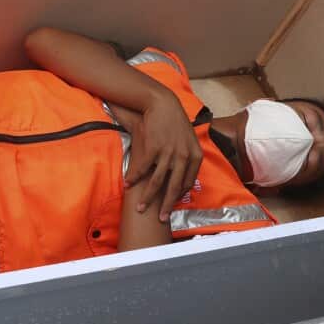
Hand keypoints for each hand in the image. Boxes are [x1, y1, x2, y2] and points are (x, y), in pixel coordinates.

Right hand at [123, 91, 202, 221]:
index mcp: (194, 156)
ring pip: (157, 182)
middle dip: (166, 205)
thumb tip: (184, 173)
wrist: (162, 104)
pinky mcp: (153, 149)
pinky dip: (134, 178)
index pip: (187, 183)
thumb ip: (187, 156)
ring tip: (141, 208)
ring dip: (147, 197)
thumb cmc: (175, 121)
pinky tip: (129, 184)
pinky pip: (143, 169)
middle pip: (174, 188)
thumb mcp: (188, 139)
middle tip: (161, 219)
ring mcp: (168, 154)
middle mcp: (183, 157)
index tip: (171, 205)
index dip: (178, 196)